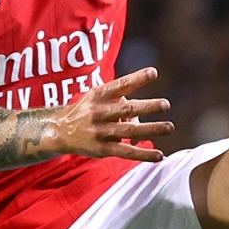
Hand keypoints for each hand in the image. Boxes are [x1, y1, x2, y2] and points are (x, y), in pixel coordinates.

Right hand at [48, 67, 174, 161]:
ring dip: (151, 129)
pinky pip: (126, 152)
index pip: (120, 84)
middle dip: (147, 106)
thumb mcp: (98, 98)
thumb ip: (120, 101)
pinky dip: (144, 154)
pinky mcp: (102, 149)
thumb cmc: (87, 110)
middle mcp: (98, 112)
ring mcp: (100, 132)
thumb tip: (142, 118)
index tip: (154, 72)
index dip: (137, 78)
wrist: (59, 131)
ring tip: (169, 127)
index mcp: (98, 94)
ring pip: (129, 131)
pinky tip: (159, 155)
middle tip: (165, 104)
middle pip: (126, 108)